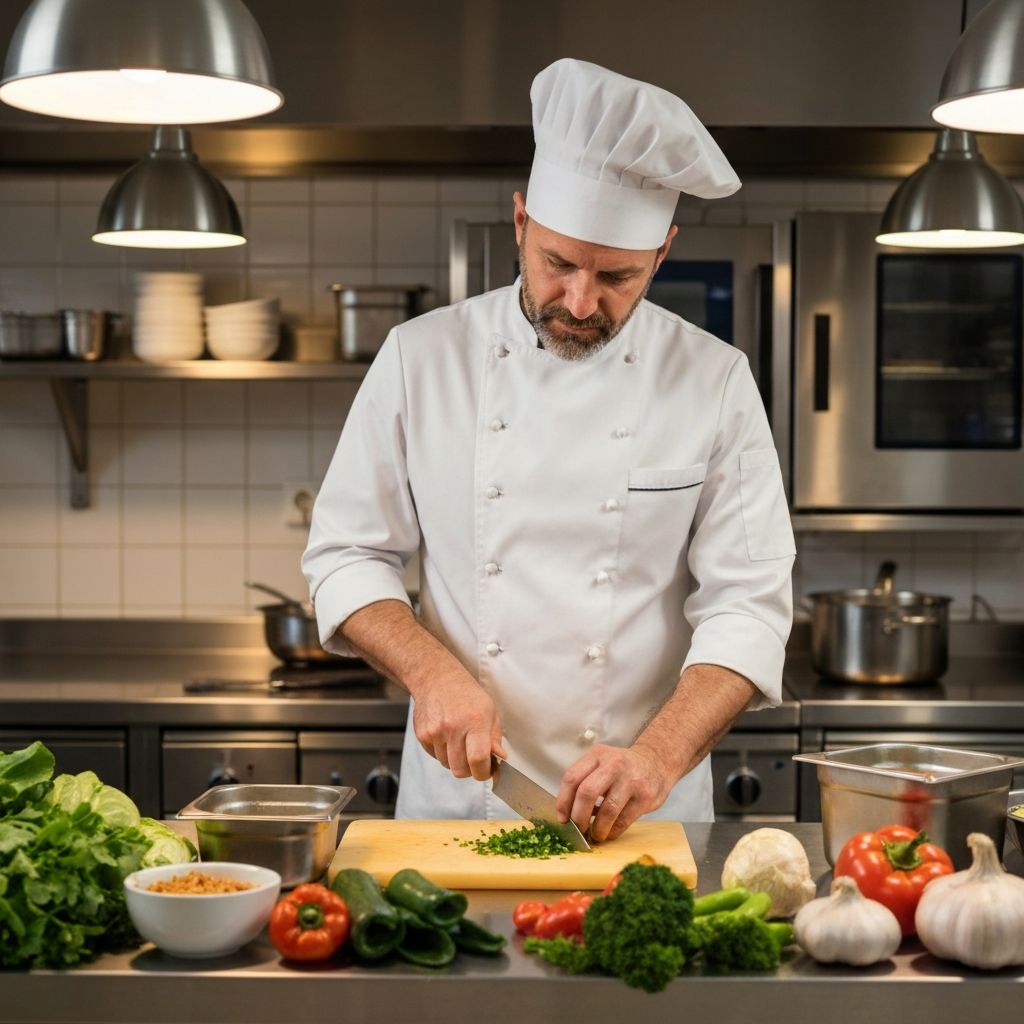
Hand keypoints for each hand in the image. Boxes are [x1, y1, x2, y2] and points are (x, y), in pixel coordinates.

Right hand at [410, 669, 505, 781]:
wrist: (437, 679)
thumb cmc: (467, 694)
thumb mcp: (490, 711)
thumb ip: (494, 738)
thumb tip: (499, 758)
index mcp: (475, 722)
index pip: (478, 760)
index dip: (483, 772)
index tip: (486, 771)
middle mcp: (453, 728)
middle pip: (460, 770)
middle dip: (469, 770)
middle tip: (473, 759)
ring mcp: (435, 732)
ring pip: (446, 764)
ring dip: (455, 759)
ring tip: (458, 740)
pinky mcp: (422, 735)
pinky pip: (434, 756)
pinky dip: (442, 752)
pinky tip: (446, 736)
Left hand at [556, 744, 673, 841]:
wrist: (657, 761)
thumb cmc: (622, 769)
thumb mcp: (602, 763)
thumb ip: (584, 781)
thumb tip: (567, 814)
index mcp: (597, 755)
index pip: (572, 778)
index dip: (563, 802)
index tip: (563, 819)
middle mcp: (613, 764)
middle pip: (586, 792)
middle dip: (578, 817)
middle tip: (578, 829)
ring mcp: (631, 779)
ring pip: (607, 810)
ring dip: (597, 829)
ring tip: (595, 834)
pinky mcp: (645, 796)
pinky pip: (623, 820)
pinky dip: (612, 831)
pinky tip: (609, 832)